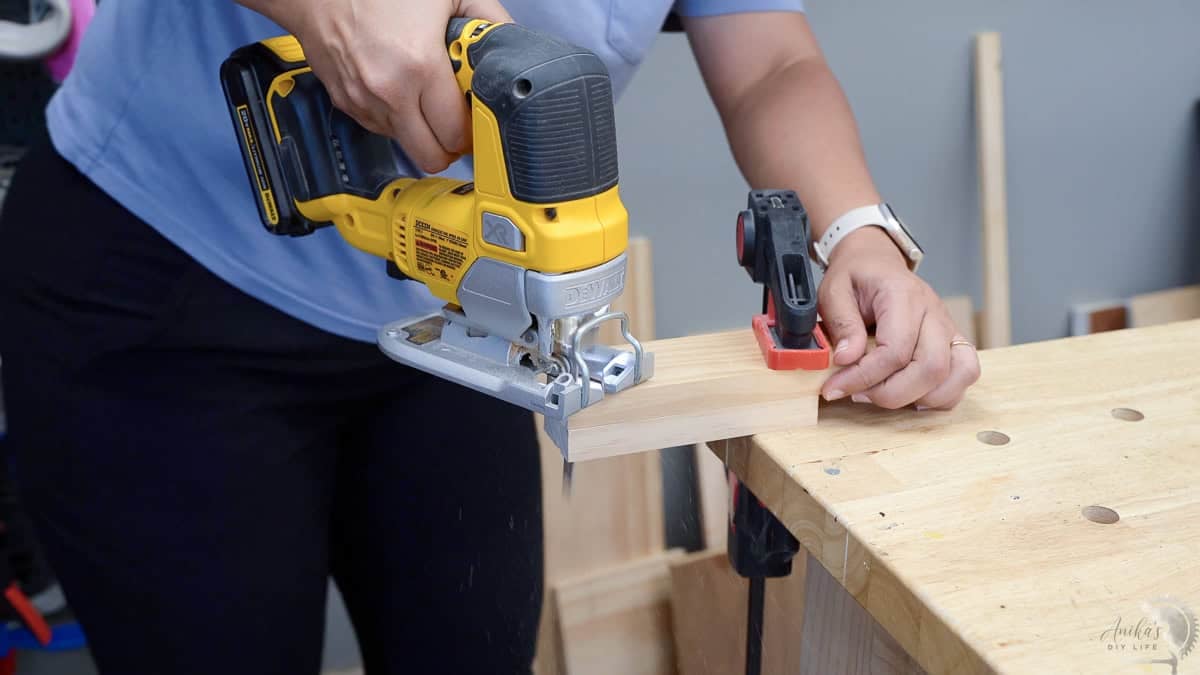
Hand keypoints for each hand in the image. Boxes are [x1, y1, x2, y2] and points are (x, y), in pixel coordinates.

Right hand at [249, 0, 511, 173]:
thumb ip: (488, 21)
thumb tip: (511, 48)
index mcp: (419, 68)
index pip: (456, 134)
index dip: (472, 131)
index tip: (475, 118)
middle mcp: (389, 93)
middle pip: (430, 158)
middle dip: (448, 145)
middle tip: (455, 120)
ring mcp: (363, 103)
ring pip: (405, 145)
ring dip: (420, 129)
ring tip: (423, 92)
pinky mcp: (346, 104)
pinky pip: (380, 129)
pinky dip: (395, 116)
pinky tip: (398, 86)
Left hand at [818, 228, 980, 409]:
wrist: (877, 263)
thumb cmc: (856, 277)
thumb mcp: (834, 291)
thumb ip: (842, 324)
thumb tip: (846, 359)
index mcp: (904, 296)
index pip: (895, 350)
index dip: (864, 377)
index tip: (835, 387)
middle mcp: (934, 313)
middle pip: (931, 368)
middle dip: (891, 393)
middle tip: (857, 394)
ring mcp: (949, 328)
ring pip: (958, 375)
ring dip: (920, 397)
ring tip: (883, 394)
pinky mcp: (954, 342)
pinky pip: (965, 375)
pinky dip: (942, 395)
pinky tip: (911, 395)